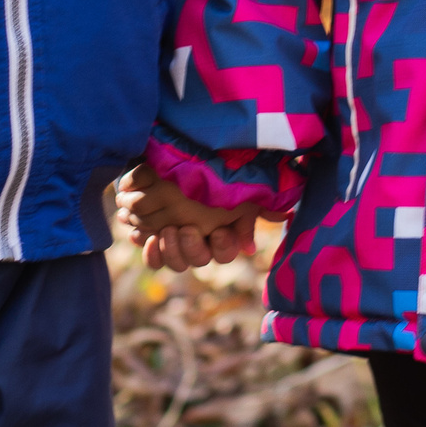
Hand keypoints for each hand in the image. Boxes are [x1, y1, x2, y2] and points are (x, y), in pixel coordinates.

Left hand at [114, 166, 264, 271]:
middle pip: (197, 260)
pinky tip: (143, 235)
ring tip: (165, 232)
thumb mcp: (236, 186)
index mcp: (221, 235)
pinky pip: (153, 258)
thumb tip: (282, 216)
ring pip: (174, 263)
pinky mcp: (155, 240)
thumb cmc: (214, 174)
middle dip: (190, 247)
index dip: (223, 245)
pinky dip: (148, 249)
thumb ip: (256, 202)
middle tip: (184, 229)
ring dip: (169, 250)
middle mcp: (201, 244)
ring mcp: (177, 244)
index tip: (220, 230)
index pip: (225, 251)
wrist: (177, 163)